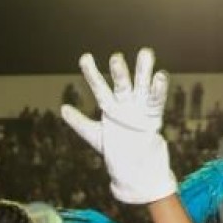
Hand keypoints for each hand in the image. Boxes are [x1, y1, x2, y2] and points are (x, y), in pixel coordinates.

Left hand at [60, 48, 176, 204]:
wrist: (135, 169)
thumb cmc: (116, 152)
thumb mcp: (96, 136)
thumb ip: (80, 123)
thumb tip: (63, 109)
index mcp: (110, 107)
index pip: (99, 87)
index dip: (91, 74)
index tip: (85, 58)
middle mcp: (126, 104)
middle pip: (122, 84)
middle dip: (120, 72)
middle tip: (116, 58)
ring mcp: (140, 108)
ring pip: (142, 87)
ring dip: (144, 71)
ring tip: (146, 53)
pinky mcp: (153, 117)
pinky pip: (156, 101)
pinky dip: (158, 89)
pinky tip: (160, 75)